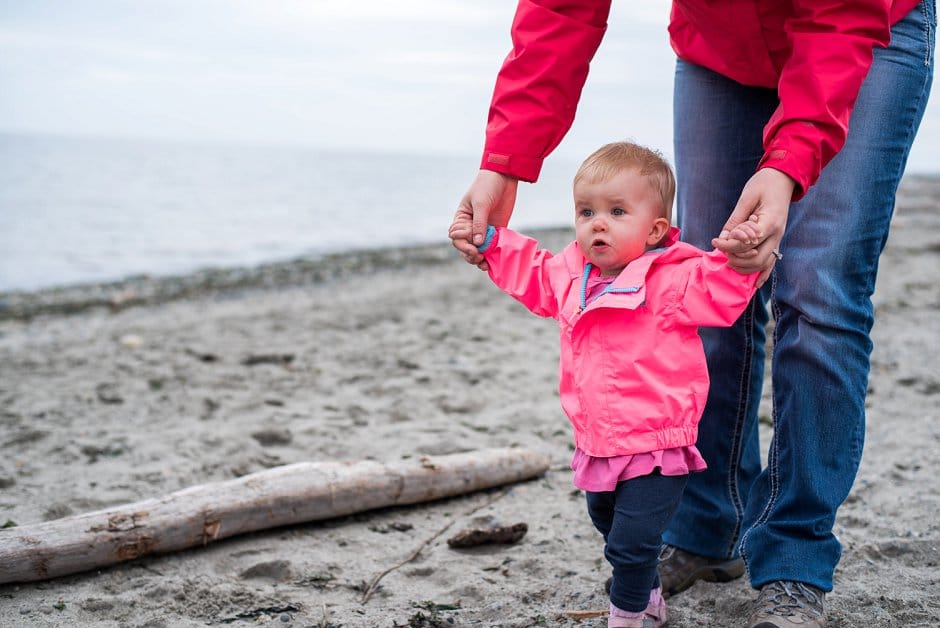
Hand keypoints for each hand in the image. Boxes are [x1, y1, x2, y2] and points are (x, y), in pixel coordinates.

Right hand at [451, 170, 517, 270]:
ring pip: (479, 249)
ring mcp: (484, 229)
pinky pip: (492, 246)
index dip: (463, 246)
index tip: (473, 248)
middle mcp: (471, 226)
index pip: (457, 238)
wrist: (504, 176)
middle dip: (470, 255)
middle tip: (479, 258)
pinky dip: (492, 255)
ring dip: (479, 258)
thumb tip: (477, 243)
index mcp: (462, 219)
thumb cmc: (487, 186)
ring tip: (484, 264)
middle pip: (466, 246)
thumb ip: (479, 223)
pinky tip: (493, 262)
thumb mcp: (481, 203)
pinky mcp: (496, 230)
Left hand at [712, 168, 794, 286]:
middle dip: (736, 258)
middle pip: (756, 258)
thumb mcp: (747, 198)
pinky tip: (755, 284)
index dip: (729, 245)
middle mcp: (777, 234)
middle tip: (721, 250)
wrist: (783, 179)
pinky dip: (763, 273)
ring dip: (745, 266)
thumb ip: (735, 220)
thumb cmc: (764, 184)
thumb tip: (723, 238)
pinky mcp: (776, 240)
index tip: (715, 241)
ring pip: (763, 263)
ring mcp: (778, 238)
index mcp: (770, 222)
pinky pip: (771, 262)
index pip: (747, 243)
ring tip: (729, 259)